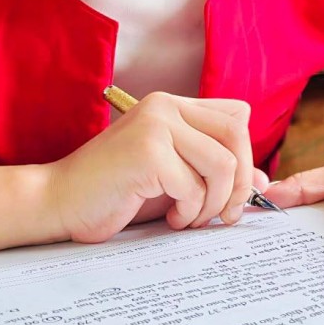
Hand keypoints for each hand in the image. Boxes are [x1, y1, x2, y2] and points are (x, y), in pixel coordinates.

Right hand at [44, 93, 267, 243]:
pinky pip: (194, 186)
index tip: (235, 193)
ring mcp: (156, 126)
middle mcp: (165, 106)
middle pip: (236, 135)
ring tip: (190, 219)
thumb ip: (216, 174)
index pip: (236, 118)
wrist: (58, 202)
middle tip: (225, 215)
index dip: (246, 157)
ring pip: (222, 164)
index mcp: (173, 105)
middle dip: (240, 182)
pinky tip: (170, 217)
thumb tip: (265, 183)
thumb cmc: (117, 193)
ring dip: (213, 204)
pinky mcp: (147, 152)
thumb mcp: (175, 179)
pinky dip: (188, 211)